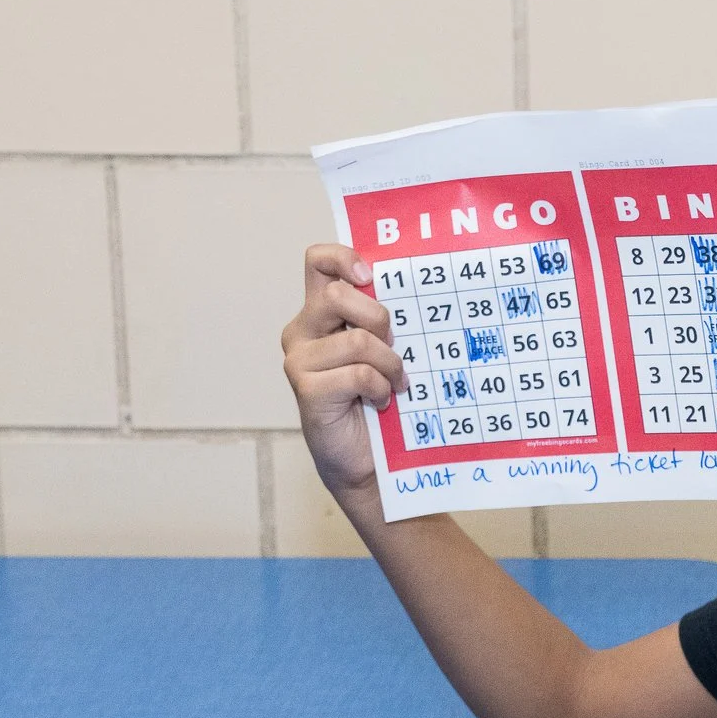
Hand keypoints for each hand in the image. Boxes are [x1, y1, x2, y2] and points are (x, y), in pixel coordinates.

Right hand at [281, 244, 403, 499]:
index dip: (344, 258)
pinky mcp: (306, 389)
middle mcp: (303, 330)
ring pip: (356, 340)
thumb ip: (384, 320)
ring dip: (389, 363)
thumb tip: (417, 290)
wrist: (366, 459)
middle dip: (378, 319)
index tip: (370, 278)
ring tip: (394, 384)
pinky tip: (379, 401)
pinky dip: (380, 388)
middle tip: (393, 346)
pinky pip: (358, 374)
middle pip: (337, 295)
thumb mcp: (386, 349)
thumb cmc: (380, 399)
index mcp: (321, 312)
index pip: (318, 261)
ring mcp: (300, 360)